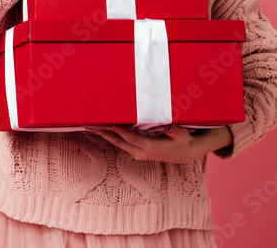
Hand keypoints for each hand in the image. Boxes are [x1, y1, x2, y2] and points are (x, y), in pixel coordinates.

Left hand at [85, 124, 232, 163]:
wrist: (186, 154)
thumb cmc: (184, 141)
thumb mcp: (182, 135)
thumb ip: (175, 131)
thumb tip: (169, 127)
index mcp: (150, 148)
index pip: (130, 138)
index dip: (118, 130)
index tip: (108, 122)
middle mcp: (141, 152)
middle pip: (119, 142)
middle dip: (104, 133)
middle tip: (90, 124)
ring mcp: (138, 153)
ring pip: (118, 143)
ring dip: (105, 134)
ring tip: (92, 125)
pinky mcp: (138, 151)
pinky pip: (122, 143)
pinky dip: (113, 136)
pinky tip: (106, 129)